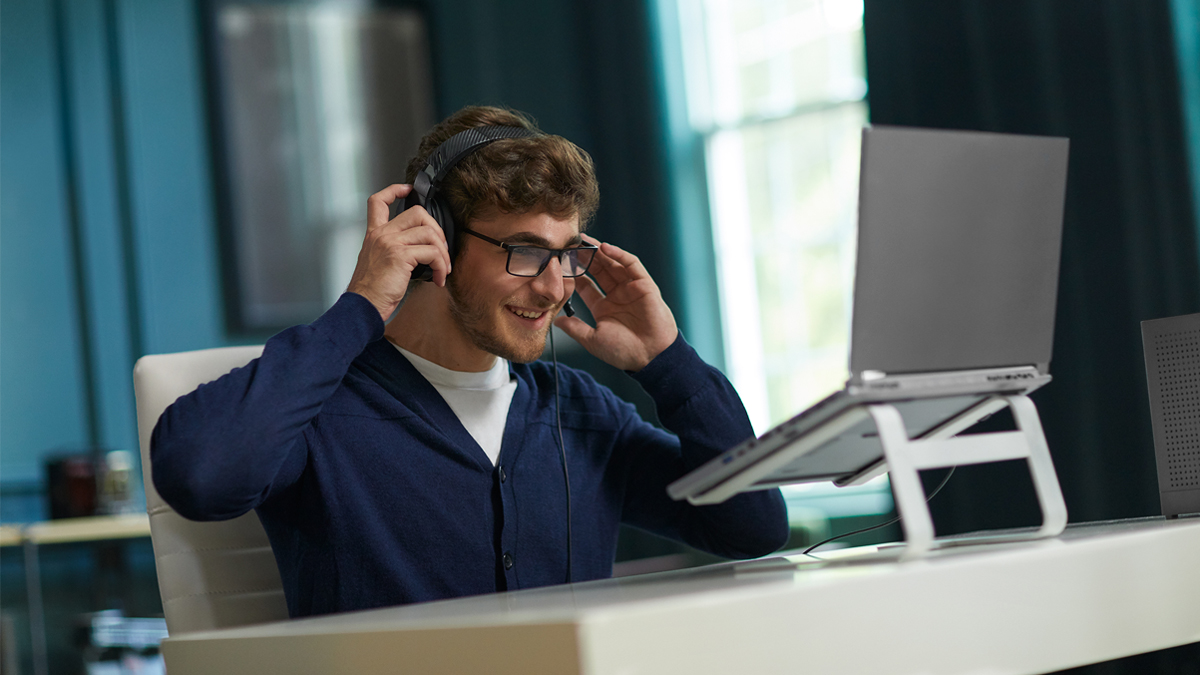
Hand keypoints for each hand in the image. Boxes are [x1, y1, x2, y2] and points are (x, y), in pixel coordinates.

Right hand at [346, 184, 451, 321]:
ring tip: (443, 268)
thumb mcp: (376, 263)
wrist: (363, 306)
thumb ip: (392, 249)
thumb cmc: (371, 291)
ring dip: (443, 252)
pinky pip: (432, 253)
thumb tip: (420, 249)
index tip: (408, 190)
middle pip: (417, 212)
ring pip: (429, 232)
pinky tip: (438, 278)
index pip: (379, 201)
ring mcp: (390, 243)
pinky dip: (441, 266)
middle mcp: (381, 235)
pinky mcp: (400, 256)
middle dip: (437, 229)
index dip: (394, 190)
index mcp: (374, 234)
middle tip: (441, 249)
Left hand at [554, 235, 677, 370]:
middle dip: (585, 258)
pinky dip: (619, 254)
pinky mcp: (644, 284)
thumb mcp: (593, 340)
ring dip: (600, 252)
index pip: (586, 285)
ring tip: (584, 241)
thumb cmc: (624, 352)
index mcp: (604, 308)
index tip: (560, 265)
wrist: (651, 357)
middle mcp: (617, 296)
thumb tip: (556, 321)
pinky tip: (605, 247)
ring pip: (613, 264)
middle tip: (570, 246)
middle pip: (598, 270)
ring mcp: (631, 289)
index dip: (574, 274)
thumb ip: (575, 328)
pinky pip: (632, 264)